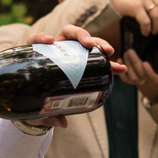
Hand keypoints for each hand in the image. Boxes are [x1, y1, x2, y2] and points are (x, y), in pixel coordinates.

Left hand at [11, 26, 126, 129]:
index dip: (41, 38)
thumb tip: (62, 123)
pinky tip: (121, 68)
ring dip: (100, 43)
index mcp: (41, 56)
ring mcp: (72, 52)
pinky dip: (109, 63)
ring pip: (87, 42)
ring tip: (110, 51)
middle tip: (90, 45)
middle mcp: (57, 49)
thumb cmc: (40, 101)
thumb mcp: (41, 109)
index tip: (50, 41)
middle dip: (82, 35)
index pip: (36, 41)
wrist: (46, 101)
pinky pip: (98, 58)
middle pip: (69, 34)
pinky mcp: (85, 60)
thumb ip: (48, 116)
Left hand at [124, 44, 157, 101]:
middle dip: (134, 63)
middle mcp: (150, 82)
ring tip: (126, 53)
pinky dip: (122, 72)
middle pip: (140, 74)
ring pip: (132, 76)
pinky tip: (121, 60)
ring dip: (127, 65)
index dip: (148, 72)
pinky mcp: (135, 83)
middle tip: (130, 51)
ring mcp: (141, 83)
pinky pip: (127, 79)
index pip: (154, 77)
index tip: (145, 63)